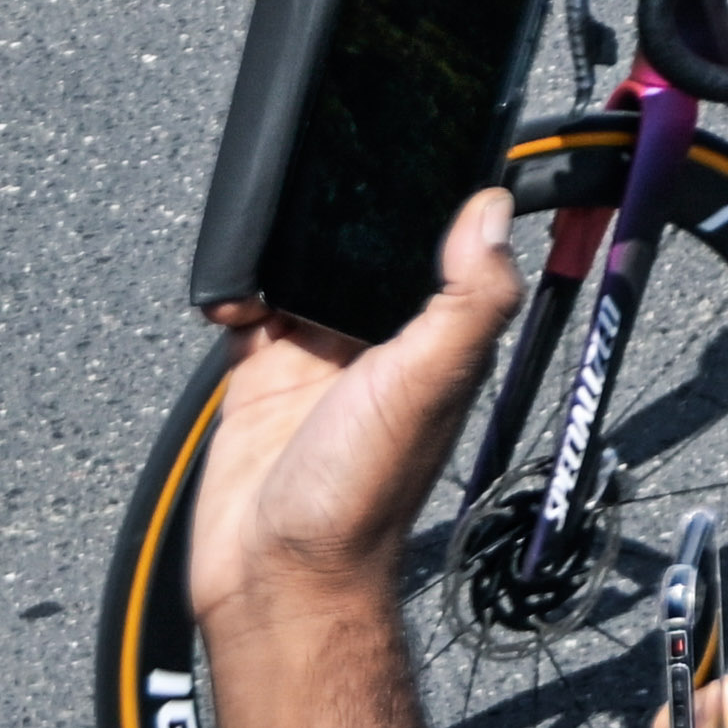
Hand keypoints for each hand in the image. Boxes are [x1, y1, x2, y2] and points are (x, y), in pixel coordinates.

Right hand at [190, 185, 515, 623]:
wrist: (278, 580)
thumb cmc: (363, 495)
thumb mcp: (430, 381)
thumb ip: (469, 298)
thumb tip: (495, 209)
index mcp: (434, 339)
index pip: (441, 251)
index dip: (432, 205)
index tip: (411, 148)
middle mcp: (377, 344)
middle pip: (365, 254)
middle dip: (345, 216)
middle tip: (318, 172)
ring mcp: (313, 361)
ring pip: (303, 274)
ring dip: (285, 248)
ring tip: (270, 227)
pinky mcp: (257, 380)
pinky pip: (247, 315)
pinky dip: (234, 294)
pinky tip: (232, 295)